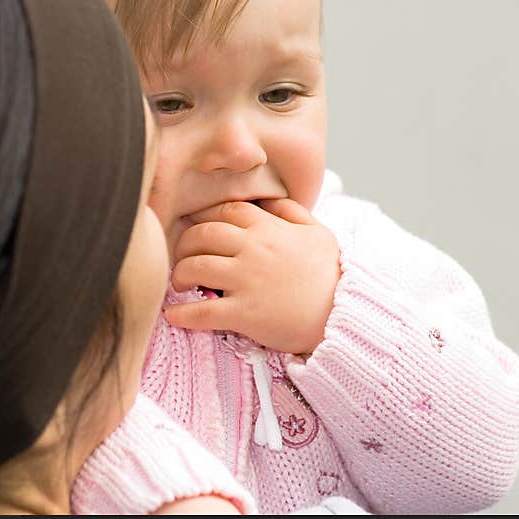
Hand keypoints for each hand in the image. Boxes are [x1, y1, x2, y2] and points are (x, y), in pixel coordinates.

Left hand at [165, 199, 340, 354]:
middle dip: (185, 244)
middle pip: (202, 235)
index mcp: (268, 229)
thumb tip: (269, 202)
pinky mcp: (244, 314)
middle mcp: (253, 249)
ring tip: (178, 282)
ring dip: (180, 274)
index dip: (206, 218)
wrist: (345, 315)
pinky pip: (203, 312)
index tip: (199, 229)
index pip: (225, 211)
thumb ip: (291, 212)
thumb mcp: (318, 233)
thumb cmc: (332, 275)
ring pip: (195, 267)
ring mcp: (246, 281)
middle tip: (182, 256)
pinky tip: (173, 316)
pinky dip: (183, 314)